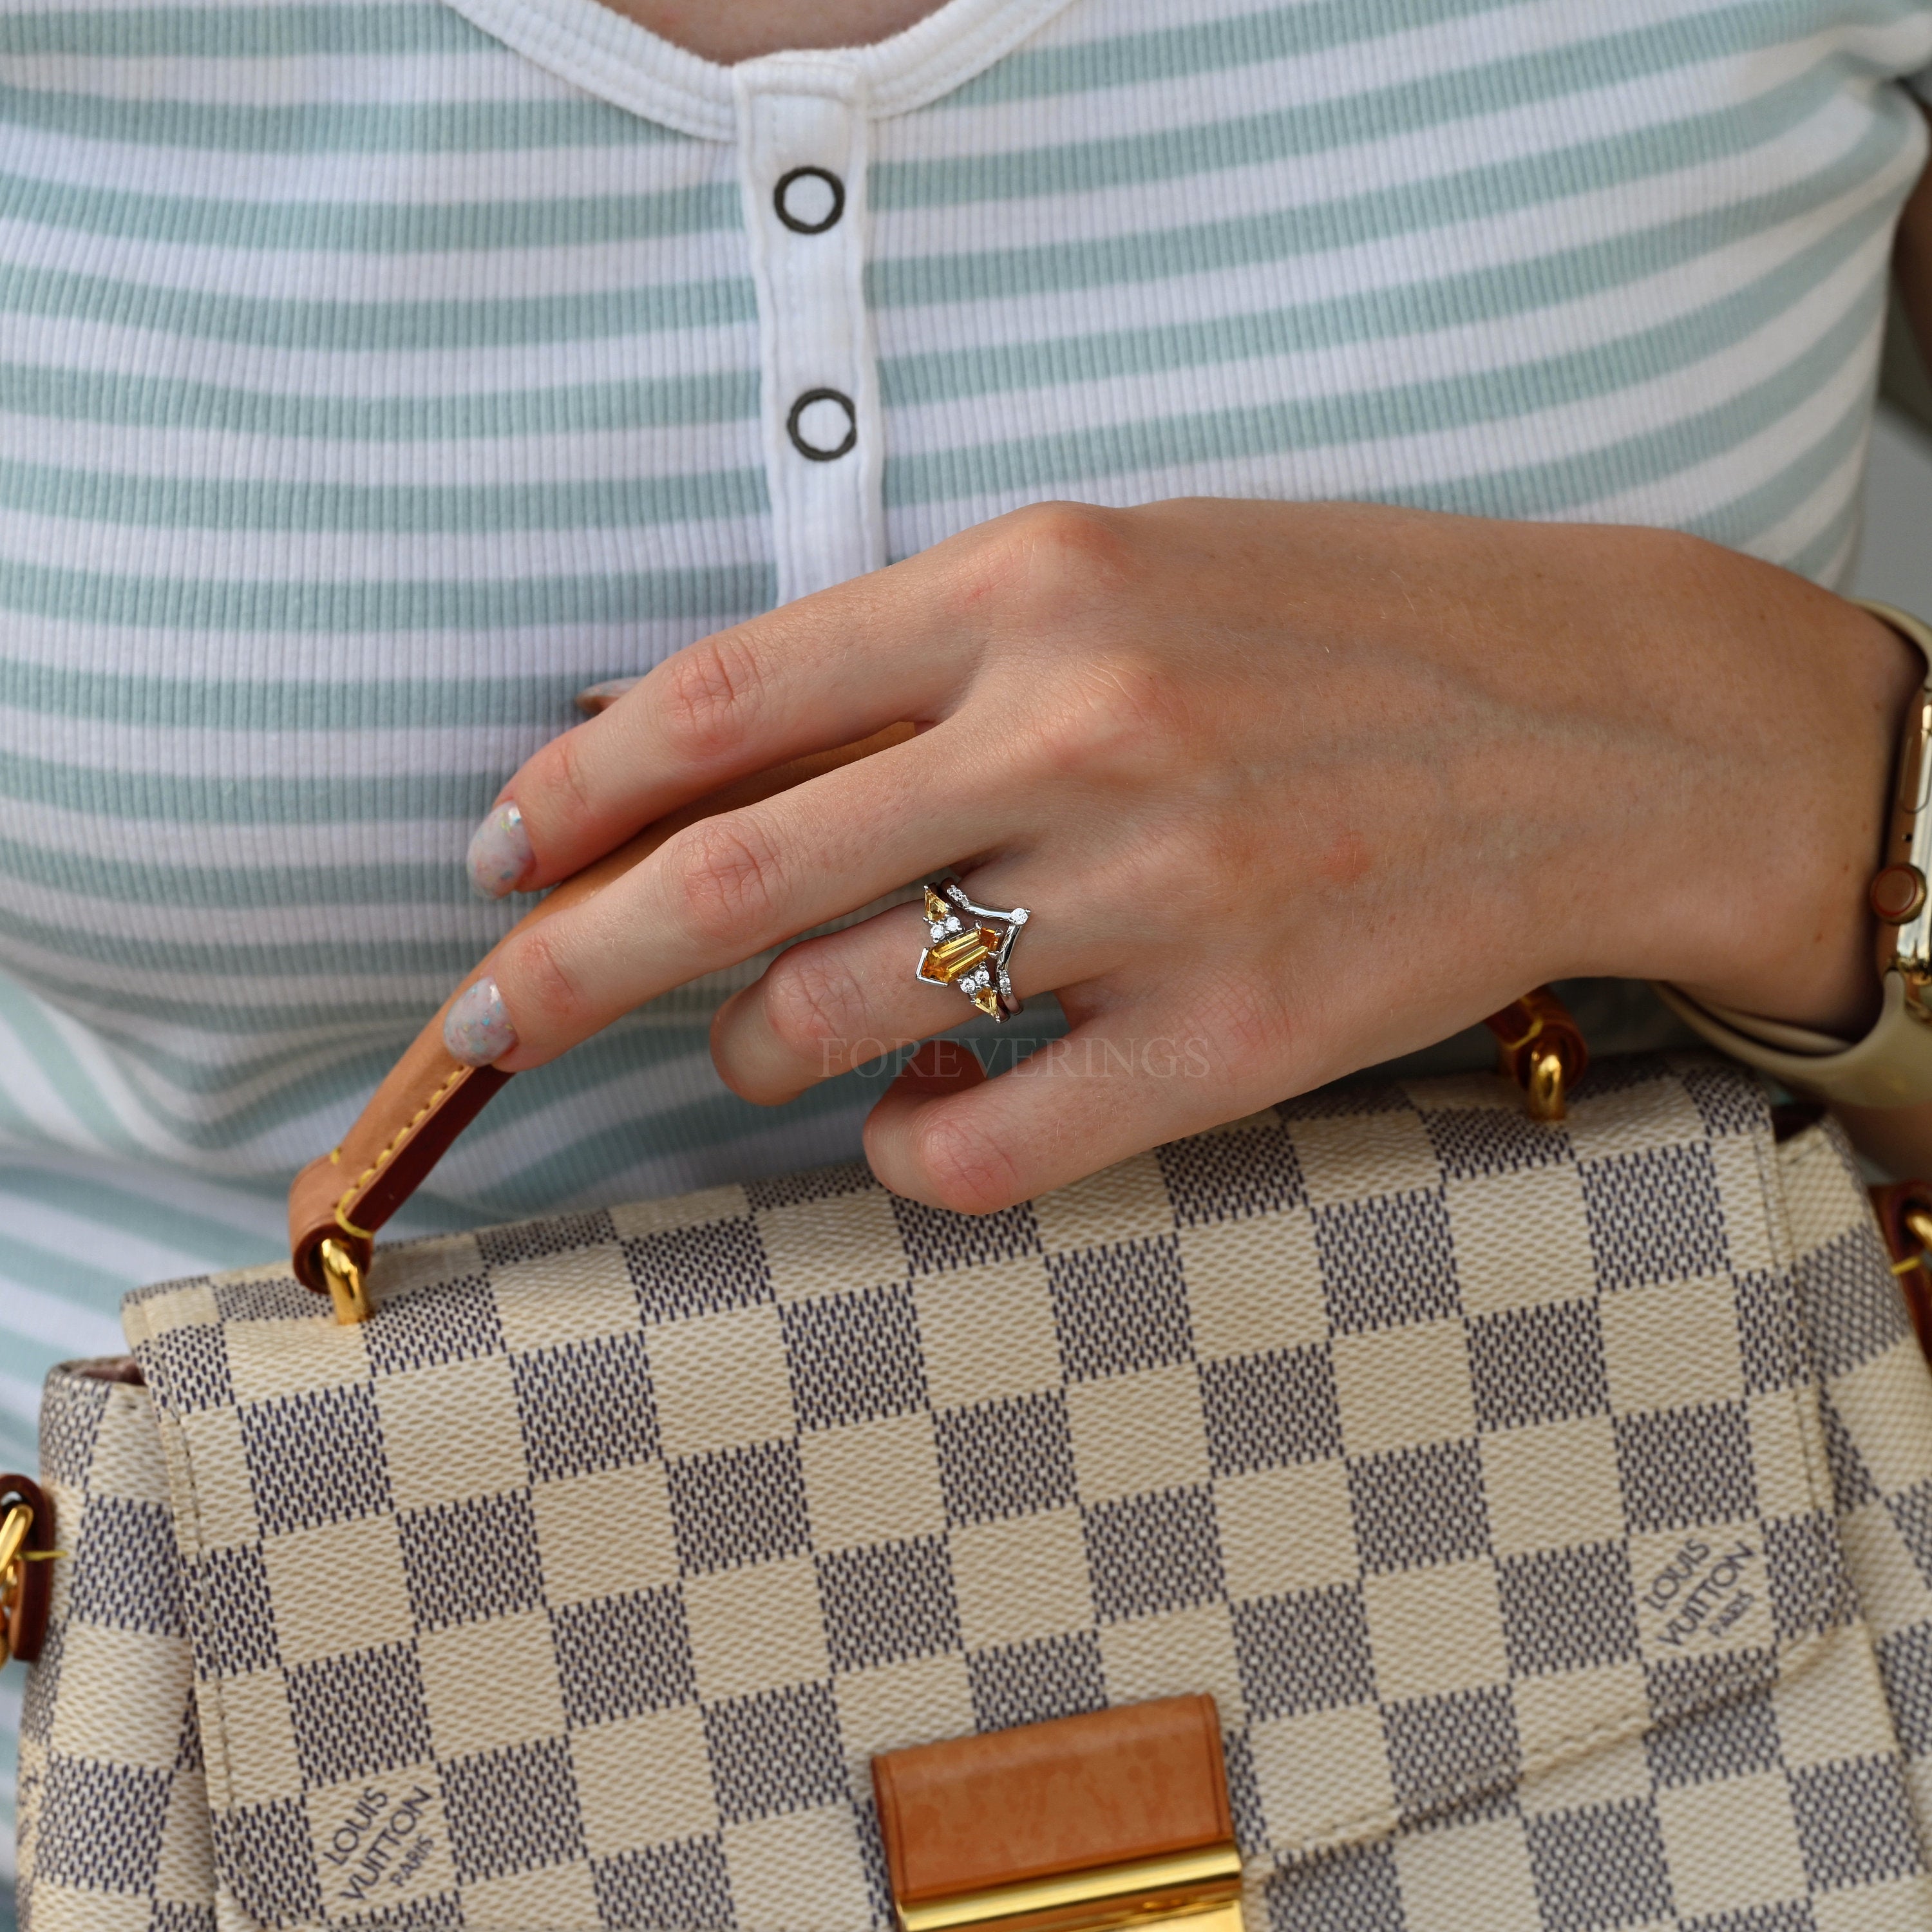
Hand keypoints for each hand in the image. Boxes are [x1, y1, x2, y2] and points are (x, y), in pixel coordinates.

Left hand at [447, 498, 1917, 1210]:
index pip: (725, 699)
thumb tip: (718, 761)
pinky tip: (913, 1122)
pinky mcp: (1236, 1048)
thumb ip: (924, 654)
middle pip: (734, 875)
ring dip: (752, 1054)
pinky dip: (904, 1151)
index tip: (497, 854)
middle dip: (570, 962)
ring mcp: (1161, 897)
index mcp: (1036, 584)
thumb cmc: (1343, 634)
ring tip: (761, 1050)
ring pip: (839, 1018)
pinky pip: (981, 1146)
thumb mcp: (1125, 573)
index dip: (572, 790)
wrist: (1599, 729)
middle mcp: (1083, 730)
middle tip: (489, 1017)